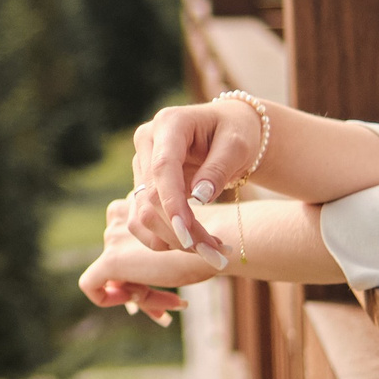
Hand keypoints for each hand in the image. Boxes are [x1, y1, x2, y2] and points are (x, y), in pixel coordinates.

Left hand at [78, 196, 218, 323]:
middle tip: (176, 305)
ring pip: (117, 279)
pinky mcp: (111, 260)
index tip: (170, 279)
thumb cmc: (209, 245)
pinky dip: (107, 299)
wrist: (217, 247)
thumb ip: (158, 254)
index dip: (146, 267)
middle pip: (123, 264)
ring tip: (175, 306)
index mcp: (133, 204)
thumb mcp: (181, 245)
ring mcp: (113, 237)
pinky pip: (91, 285)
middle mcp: (117, 218)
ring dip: (146, 297)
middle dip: (148, 288)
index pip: (128, 244)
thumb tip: (136, 288)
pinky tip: (137, 304)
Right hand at [123, 99, 259, 264]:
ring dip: (173, 240)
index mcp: (168, 124)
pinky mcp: (141, 185)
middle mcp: (146, 142)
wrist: (228, 130)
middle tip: (216, 254)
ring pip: (143, 213)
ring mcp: (141, 165)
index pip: (162, 168)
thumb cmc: (236, 132)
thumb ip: (218, 169)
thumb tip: (200, 197)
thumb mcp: (237, 146)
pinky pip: (142, 219)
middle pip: (150, 196)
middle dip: (180, 230)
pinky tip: (194, 244)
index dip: (172, 204)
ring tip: (211, 251)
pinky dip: (165, 238)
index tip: (188, 235)